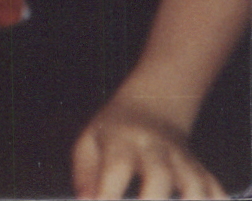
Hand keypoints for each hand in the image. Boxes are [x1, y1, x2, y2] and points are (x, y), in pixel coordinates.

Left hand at [72, 98, 227, 198]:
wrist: (150, 107)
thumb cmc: (112, 133)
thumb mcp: (89, 142)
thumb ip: (85, 174)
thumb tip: (85, 200)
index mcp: (122, 141)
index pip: (117, 166)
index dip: (108, 192)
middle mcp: (154, 149)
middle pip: (159, 174)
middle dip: (151, 200)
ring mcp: (182, 159)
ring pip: (194, 183)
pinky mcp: (200, 170)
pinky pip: (214, 190)